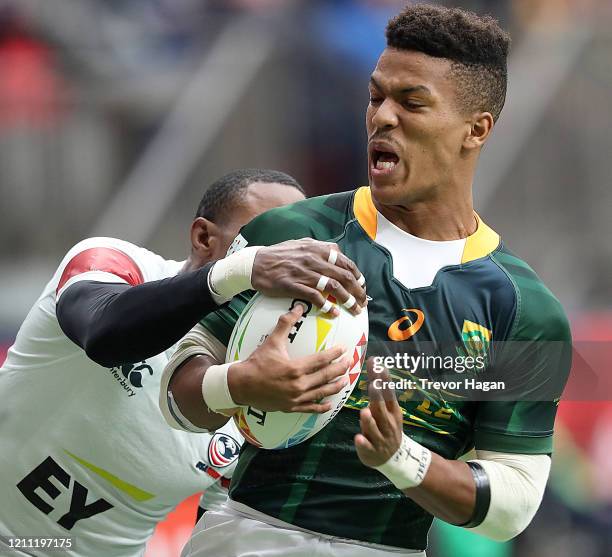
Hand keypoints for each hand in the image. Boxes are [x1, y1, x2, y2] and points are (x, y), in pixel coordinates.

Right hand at [228, 305, 351, 412]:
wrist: (241, 385)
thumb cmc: (257, 362)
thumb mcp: (272, 341)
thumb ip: (285, 324)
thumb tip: (297, 307)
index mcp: (296, 368)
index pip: (322, 360)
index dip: (335, 354)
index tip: (343, 349)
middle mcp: (299, 385)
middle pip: (326, 376)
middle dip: (341, 368)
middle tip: (349, 362)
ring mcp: (296, 398)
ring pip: (322, 392)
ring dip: (336, 386)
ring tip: (345, 380)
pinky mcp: (291, 407)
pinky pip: (311, 408)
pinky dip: (322, 406)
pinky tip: (329, 403)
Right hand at [251, 239, 365, 315]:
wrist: (255, 263)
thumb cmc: (279, 254)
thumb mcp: (301, 243)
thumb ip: (319, 247)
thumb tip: (336, 251)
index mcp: (317, 249)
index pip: (345, 262)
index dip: (357, 275)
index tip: (362, 286)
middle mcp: (313, 259)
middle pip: (343, 276)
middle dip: (357, 291)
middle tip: (363, 302)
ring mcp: (304, 273)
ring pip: (333, 287)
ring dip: (347, 300)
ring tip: (354, 310)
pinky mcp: (293, 285)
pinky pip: (315, 297)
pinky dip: (327, 306)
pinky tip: (333, 313)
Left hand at [355, 359, 403, 467]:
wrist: (395, 458)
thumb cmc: (387, 428)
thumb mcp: (388, 411)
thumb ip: (380, 395)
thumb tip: (374, 372)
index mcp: (393, 412)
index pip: (389, 393)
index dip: (384, 380)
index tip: (379, 366)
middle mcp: (389, 424)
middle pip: (382, 409)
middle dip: (378, 397)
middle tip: (373, 385)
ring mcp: (381, 438)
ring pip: (374, 428)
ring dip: (369, 420)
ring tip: (364, 412)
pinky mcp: (372, 451)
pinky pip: (367, 446)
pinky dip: (363, 442)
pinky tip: (358, 438)